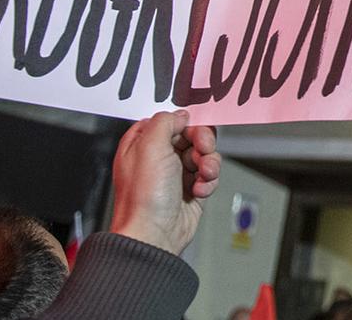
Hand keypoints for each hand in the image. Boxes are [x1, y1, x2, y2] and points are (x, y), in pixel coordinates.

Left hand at [110, 110, 220, 254]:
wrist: (154, 235)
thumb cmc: (144, 197)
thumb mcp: (149, 146)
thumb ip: (165, 121)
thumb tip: (181, 115)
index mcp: (142, 144)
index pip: (169, 120)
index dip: (184, 122)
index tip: (192, 127)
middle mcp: (158, 157)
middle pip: (191, 134)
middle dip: (203, 142)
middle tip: (203, 149)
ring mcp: (175, 174)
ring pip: (204, 154)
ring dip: (209, 163)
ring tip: (203, 175)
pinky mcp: (191, 190)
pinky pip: (209, 175)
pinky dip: (209, 181)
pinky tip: (199, 191)